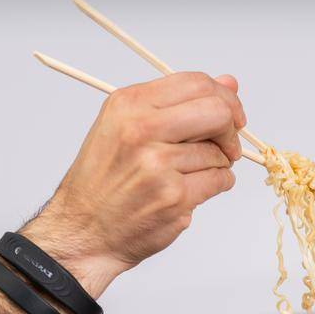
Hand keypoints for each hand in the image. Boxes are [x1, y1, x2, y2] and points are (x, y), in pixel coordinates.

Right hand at [24, 72, 246, 296]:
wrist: (83, 230)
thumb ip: (178, 104)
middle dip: (231, 129)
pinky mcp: (173, 197)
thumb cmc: (104, 182)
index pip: (196, 83)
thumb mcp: (126, 127)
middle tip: (228, 145)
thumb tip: (229, 84)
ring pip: (219, 153)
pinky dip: (217, 185)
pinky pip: (219, 181)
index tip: (231, 115)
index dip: (224, 98)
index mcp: (128, 105)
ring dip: (217, 165)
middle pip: (216, 112)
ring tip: (189, 176)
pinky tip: (192, 191)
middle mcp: (141, 130)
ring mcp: (158, 165)